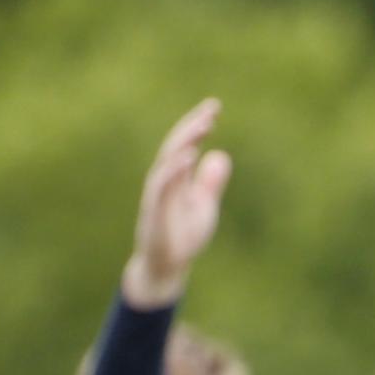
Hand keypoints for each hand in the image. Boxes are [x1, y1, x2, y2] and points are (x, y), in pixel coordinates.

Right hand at [122, 101, 231, 308]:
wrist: (166, 268)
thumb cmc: (181, 237)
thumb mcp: (204, 207)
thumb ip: (210, 183)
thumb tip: (220, 155)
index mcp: (176, 177)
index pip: (186, 143)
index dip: (198, 124)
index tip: (215, 107)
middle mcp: (164, 181)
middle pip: (176, 145)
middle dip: (193, 126)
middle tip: (212, 109)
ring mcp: (157, 195)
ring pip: (168, 161)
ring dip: (185, 141)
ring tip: (203, 126)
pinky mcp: (154, 212)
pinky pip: (162, 186)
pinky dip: (174, 169)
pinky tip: (189, 156)